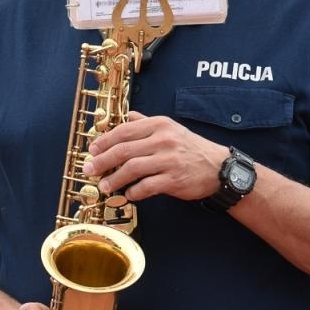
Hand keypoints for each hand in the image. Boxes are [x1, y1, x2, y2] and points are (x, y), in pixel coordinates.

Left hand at [81, 112, 229, 202]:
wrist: (219, 168)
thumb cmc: (190, 148)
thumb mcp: (170, 128)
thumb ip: (146, 122)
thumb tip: (126, 115)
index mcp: (160, 125)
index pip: (124, 130)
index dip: (104, 141)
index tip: (92, 150)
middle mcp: (164, 140)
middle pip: (124, 150)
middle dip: (102, 161)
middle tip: (90, 169)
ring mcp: (169, 160)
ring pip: (132, 168)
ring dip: (114, 179)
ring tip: (104, 186)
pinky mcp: (174, 179)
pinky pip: (146, 186)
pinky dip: (134, 192)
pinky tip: (128, 194)